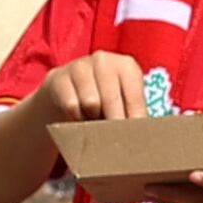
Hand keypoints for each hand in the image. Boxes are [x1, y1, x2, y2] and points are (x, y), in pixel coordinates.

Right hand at [29, 51, 159, 127]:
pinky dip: (76, 118)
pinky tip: (80, 118)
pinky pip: (71, 105)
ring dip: (93, 119)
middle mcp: (104, 60)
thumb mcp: (122, 99)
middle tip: (115, 142)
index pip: (134, 98)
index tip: (134, 140)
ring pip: (91, 103)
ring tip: (96, 124)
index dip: (134, 122)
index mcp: (126, 65)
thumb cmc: (103, 96)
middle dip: (114, 124)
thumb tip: (143, 138)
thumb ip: (134, 113)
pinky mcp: (59, 77)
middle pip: (112, 100)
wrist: (66, 85)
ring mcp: (80, 66)